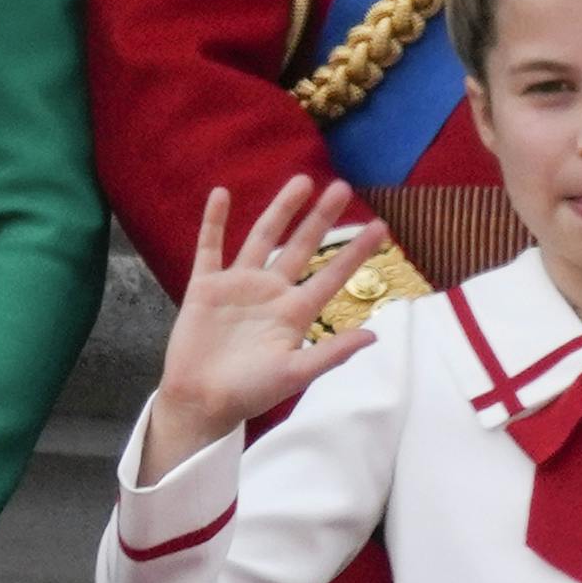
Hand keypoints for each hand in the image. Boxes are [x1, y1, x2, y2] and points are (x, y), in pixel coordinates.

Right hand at [138, 179, 388, 483]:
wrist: (200, 401)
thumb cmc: (249, 393)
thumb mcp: (295, 375)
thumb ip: (331, 353)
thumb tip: (374, 335)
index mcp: (294, 313)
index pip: (331, 275)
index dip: (355, 252)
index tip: (381, 227)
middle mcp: (270, 293)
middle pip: (300, 246)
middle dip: (320, 218)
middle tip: (341, 186)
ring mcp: (238, 286)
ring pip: (261, 238)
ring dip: (279, 210)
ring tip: (300, 181)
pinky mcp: (205, 287)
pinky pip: (210, 247)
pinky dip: (214, 222)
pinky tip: (222, 195)